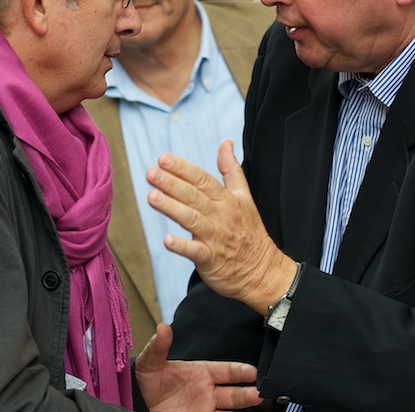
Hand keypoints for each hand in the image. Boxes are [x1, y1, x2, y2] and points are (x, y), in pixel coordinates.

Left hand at [135, 323, 261, 411]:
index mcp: (202, 372)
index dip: (241, 370)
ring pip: (231, 410)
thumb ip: (159, 346)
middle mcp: (208, 391)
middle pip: (234, 393)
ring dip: (244, 408)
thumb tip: (163, 327)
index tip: (253, 372)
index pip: (227, 370)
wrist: (140, 401)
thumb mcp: (151, 362)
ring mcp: (206, 408)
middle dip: (248, 393)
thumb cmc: (149, 380)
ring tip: (257, 404)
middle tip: (260, 393)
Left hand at [146, 141, 297, 313]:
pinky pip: (195, 251)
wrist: (263, 270)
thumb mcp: (244, 196)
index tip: (163, 158)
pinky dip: (182, 246)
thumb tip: (225, 143)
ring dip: (172, 208)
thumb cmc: (249, 232)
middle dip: (171, 184)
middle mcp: (220, 215)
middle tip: (151, 173)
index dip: (182, 168)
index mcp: (226, 199)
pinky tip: (167, 240)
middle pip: (194, 196)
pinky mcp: (210, 259)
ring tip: (152, 197)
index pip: (202, 179)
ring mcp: (215, 237)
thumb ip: (231, 169)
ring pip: (191, 219)